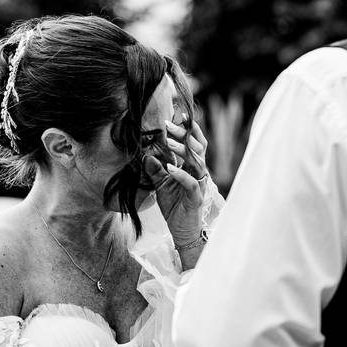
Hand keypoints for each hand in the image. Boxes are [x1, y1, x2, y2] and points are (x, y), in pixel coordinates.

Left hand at [142, 119, 209, 245]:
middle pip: (197, 147)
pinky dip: (180, 174)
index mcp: (193, 167)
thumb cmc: (175, 207)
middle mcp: (199, 172)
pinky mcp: (196, 197)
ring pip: (196, 162)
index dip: (189, 129)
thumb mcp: (162, 185)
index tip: (178, 115)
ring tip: (169, 142)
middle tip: (169, 123)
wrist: (183, 230)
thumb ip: (156, 170)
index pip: (194, 144)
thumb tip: (146, 156)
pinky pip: (190, 182)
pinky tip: (170, 167)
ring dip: (182, 151)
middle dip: (184, 134)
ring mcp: (199, 184)